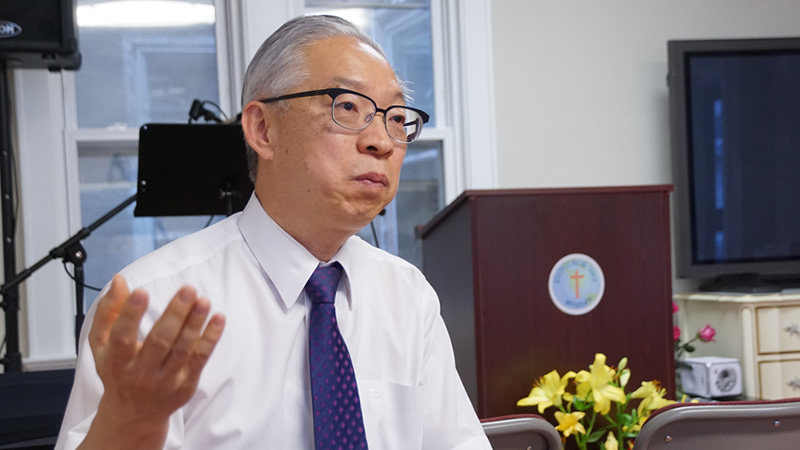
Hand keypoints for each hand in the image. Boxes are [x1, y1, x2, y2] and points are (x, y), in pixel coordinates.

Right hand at [79, 275, 225, 449]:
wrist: (133, 415)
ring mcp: (165, 381)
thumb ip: (108, 311)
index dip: (130, 314)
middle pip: (159, 342)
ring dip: (195, 323)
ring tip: (203, 301)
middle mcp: (141, 374)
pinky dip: (211, 338)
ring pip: (182, 350)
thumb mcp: (102, 345)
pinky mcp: (186, 384)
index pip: (122, 337)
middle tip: (188, 289)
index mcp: (116, 362)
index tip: (141, 291)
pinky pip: (200, 359)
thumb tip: (120, 280)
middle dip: (175, 314)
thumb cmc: (117, 371)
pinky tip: (218, 318)